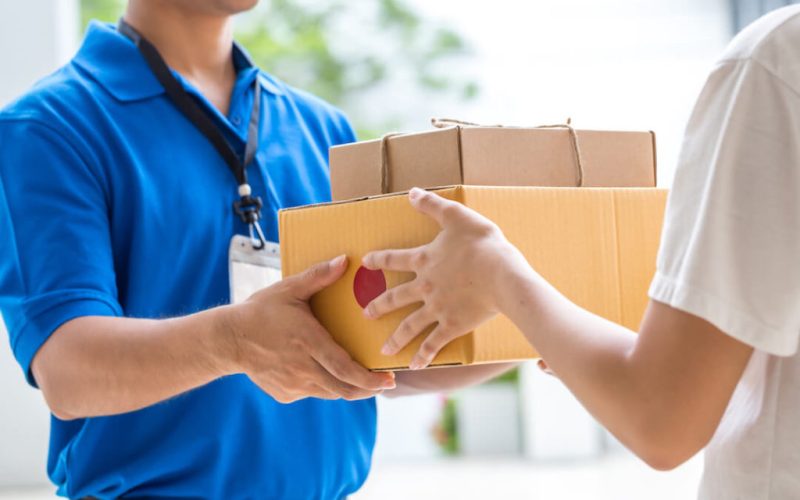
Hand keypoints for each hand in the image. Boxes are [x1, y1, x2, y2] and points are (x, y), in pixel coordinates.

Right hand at [224, 255, 395, 402]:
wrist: (227, 339)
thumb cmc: (260, 311)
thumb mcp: (289, 290)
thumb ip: (318, 277)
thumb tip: (345, 260)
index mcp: (309, 343)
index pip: (346, 369)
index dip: (369, 379)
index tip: (388, 380)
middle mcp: (303, 368)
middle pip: (344, 389)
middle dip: (368, 389)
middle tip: (384, 383)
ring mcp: (293, 384)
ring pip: (330, 393)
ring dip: (348, 388)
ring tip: (361, 379)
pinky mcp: (285, 394)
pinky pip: (312, 392)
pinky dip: (323, 385)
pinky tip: (324, 371)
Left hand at [362, 188, 531, 368]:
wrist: (502, 275)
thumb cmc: (483, 244)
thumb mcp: (457, 216)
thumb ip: (432, 205)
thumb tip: (411, 193)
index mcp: (424, 260)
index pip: (394, 259)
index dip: (378, 260)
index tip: (365, 263)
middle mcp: (424, 286)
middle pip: (395, 298)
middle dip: (379, 306)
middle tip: (366, 315)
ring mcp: (437, 309)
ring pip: (410, 325)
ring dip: (395, 338)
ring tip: (384, 350)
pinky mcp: (452, 326)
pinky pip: (433, 344)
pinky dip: (424, 356)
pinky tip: (414, 366)